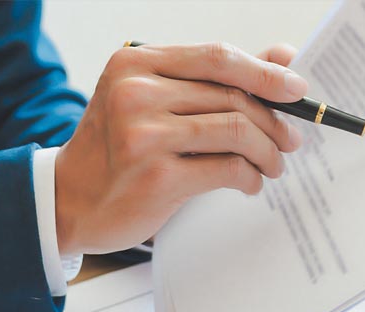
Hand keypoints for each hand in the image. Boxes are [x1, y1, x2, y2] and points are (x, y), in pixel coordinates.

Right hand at [54, 42, 305, 256]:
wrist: (67, 202)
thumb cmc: (112, 153)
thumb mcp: (150, 102)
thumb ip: (210, 79)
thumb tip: (282, 55)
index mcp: (134, 64)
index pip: (217, 57)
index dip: (265, 71)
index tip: (296, 88)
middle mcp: (136, 94)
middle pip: (232, 95)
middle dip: (273, 120)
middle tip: (289, 140)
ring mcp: (144, 136)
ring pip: (236, 131)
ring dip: (266, 151)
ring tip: (272, 165)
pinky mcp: (156, 178)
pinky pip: (226, 169)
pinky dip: (248, 177)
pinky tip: (248, 183)